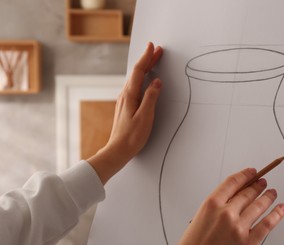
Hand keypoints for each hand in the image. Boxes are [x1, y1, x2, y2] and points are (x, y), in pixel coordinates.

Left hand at [88, 42, 162, 183]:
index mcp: (129, 95)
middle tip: (157, 50)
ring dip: (145, 68)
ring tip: (153, 60)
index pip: (139, 71)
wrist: (118, 150)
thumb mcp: (145, 117)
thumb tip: (157, 81)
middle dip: (147, 60)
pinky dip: (142, 78)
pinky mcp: (126, 106)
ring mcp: (125, 100)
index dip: (146, 58)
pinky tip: (146, 80)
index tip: (153, 47)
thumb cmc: (131, 137)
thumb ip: (151, 97)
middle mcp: (125, 95)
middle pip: (136, 73)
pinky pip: (135, 86)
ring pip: (135, 79)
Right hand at [172, 168, 283, 244]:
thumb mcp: (201, 217)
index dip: (245, 175)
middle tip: (263, 181)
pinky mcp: (247, 243)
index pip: (233, 182)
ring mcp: (238, 228)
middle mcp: (226, 213)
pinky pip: (267, 225)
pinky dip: (276, 214)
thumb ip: (218, 206)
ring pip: (259, 206)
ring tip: (272, 192)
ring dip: (268, 197)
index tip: (252, 172)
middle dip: (258, 185)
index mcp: (212, 204)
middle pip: (247, 193)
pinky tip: (280, 208)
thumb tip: (236, 196)